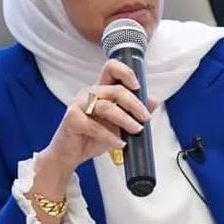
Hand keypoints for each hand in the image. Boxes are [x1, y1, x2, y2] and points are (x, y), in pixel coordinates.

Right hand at [38, 59, 156, 184]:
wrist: (70, 155)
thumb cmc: (92, 137)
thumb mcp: (118, 125)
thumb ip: (133, 112)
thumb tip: (153, 100)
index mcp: (100, 90)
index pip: (111, 69)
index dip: (125, 73)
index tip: (138, 86)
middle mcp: (89, 93)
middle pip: (115, 90)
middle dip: (134, 104)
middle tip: (145, 118)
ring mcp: (78, 105)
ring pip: (106, 107)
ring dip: (125, 120)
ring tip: (136, 130)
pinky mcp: (72, 119)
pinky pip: (95, 126)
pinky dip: (110, 136)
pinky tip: (119, 143)